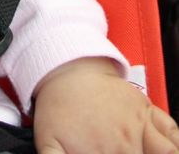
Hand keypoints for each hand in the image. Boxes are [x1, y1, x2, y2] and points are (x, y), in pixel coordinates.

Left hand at [33, 56, 178, 152]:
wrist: (66, 69)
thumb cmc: (58, 106)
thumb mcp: (48, 142)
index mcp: (104, 153)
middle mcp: (126, 143)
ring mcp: (139, 125)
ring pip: (166, 152)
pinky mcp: (147, 110)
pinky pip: (171, 131)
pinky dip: (175, 143)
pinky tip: (172, 148)